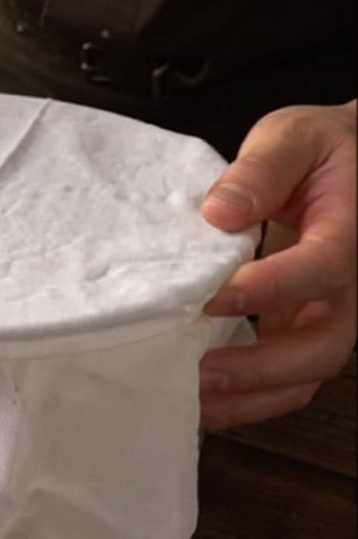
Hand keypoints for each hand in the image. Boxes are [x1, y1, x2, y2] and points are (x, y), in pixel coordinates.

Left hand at [199, 100, 355, 429]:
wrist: (346, 165)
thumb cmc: (320, 149)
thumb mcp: (293, 136)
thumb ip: (262, 168)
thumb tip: (220, 212)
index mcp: (350, 232)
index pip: (322, 269)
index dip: (271, 289)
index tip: (213, 299)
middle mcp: (350, 285)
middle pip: (324, 347)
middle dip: (262, 368)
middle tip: (201, 373)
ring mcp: (329, 311)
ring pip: (307, 374)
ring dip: (252, 395)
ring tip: (195, 403)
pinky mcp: (303, 323)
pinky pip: (287, 372)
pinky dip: (250, 393)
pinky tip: (205, 397)